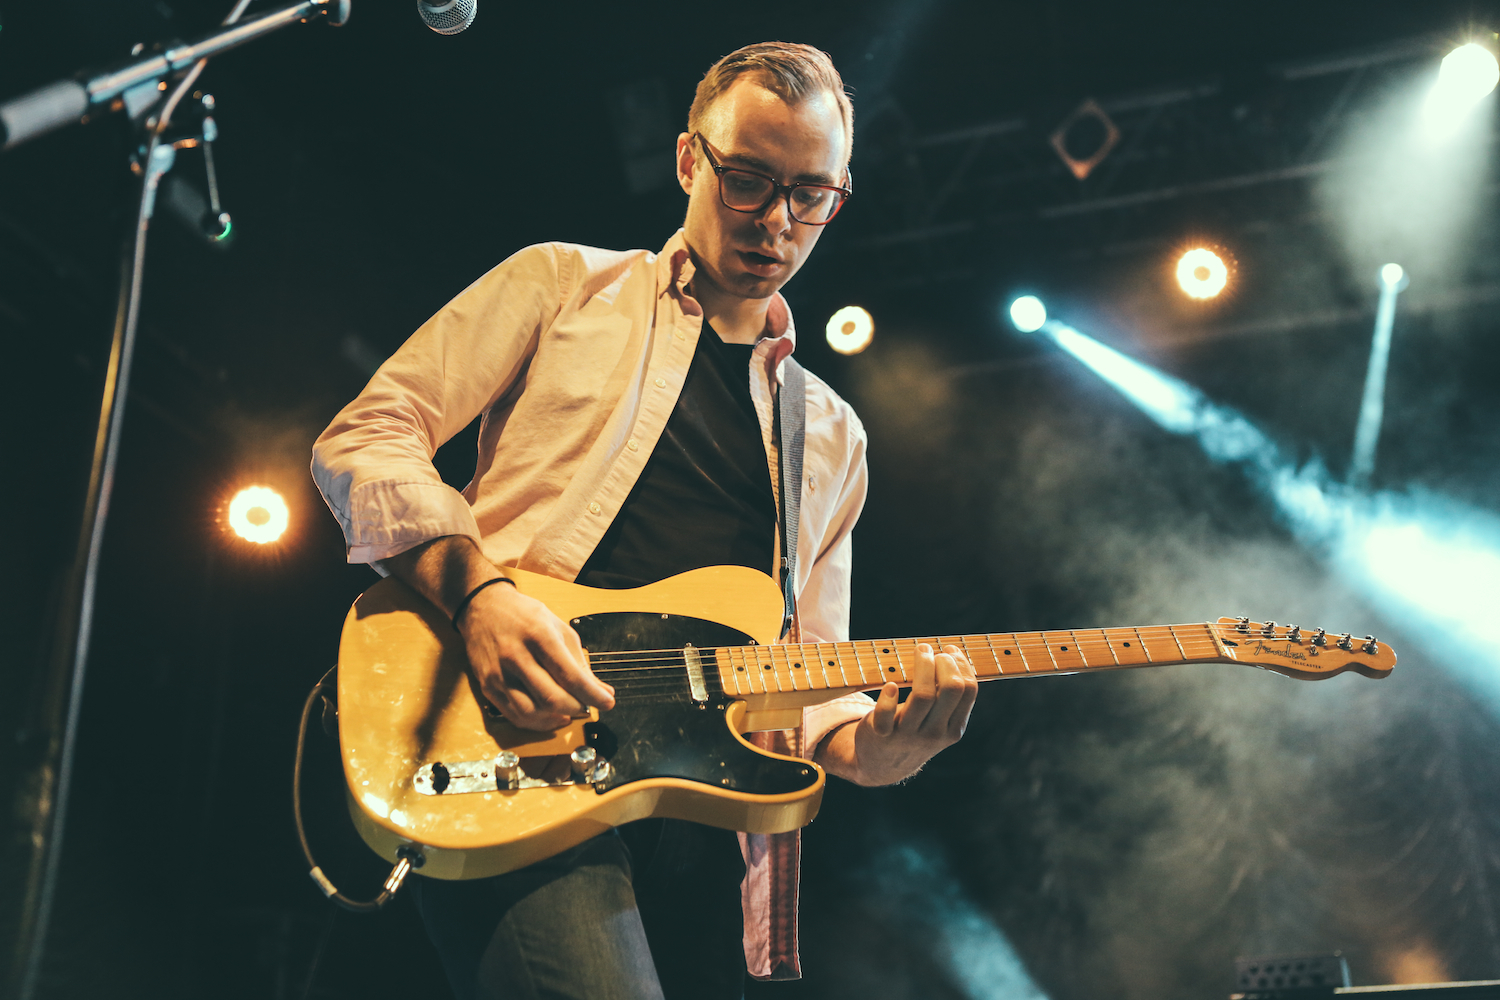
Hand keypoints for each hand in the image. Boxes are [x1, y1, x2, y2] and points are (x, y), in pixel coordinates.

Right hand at [457, 582, 614, 729]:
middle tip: (588, 705)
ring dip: (556, 718)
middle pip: (552, 698)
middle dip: (577, 707)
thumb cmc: (524, 616)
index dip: (592, 694)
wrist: (483, 608)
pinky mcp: (488, 687)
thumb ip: (580, 662)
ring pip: (532, 713)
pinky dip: (537, 722)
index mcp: (538, 636)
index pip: (570, 675)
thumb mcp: (558, 628)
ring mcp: (499, 674)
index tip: (607, 702)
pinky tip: (550, 716)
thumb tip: (601, 690)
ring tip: (570, 711)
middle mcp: (516, 655)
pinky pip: (514, 715)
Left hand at [838, 643, 977, 785]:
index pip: (968, 690)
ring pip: (923, 695)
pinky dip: (888, 698)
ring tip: (918, 651)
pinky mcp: (881, 733)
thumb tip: (956, 655)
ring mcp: (908, 734)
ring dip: (922, 665)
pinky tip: (891, 684)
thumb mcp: (940, 722)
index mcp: (954, 729)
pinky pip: (886, 714)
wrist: (882, 764)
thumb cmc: (915, 730)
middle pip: (951, 688)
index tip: (949, 650)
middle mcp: (935, 733)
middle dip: (944, 661)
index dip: (961, 664)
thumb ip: (950, 698)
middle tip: (930, 651)